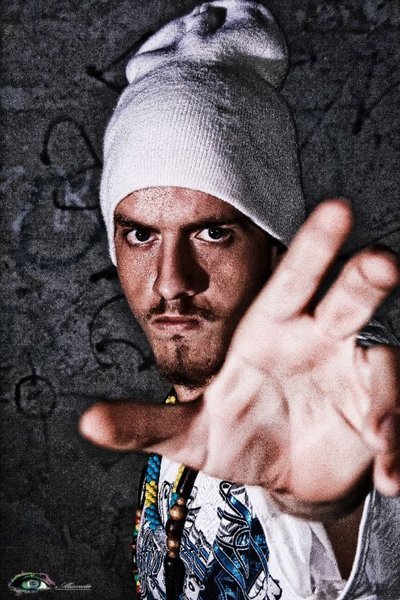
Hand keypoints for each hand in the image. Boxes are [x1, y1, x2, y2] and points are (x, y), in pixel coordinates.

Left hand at [80, 200, 399, 517]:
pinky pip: (393, 424)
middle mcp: (320, 340)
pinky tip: (389, 475)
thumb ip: (145, 424)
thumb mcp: (189, 433)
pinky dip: (395, 449)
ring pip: (383, 364)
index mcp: (272, 328)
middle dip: (365, 278)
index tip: (336, 207)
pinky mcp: (378, 417)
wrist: (281, 474)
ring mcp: (352, 375)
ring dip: (390, 393)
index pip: (292, 279)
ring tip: (383, 434)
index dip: (313, 245)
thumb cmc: (237, 436)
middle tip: (382, 261)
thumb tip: (86, 422)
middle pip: (348, 299)